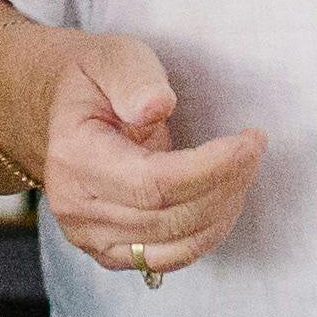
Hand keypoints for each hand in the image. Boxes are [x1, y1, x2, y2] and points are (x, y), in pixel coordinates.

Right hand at [28, 27, 266, 280]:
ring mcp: (89, 237)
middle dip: (226, 185)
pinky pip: (169, 258)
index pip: (152, 183)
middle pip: (169, 216)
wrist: (62, 112)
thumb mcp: (113, 58)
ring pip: (176, 243)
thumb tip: (156, 106)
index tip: (249, 142)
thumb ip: (134, 79)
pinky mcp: (108, 253)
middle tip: (254, 148)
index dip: (210, 168)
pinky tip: (224, 201)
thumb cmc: (94, 82)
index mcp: (74, 156)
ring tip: (243, 170)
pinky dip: (206, 235)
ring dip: (223, 210)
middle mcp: (76, 207)